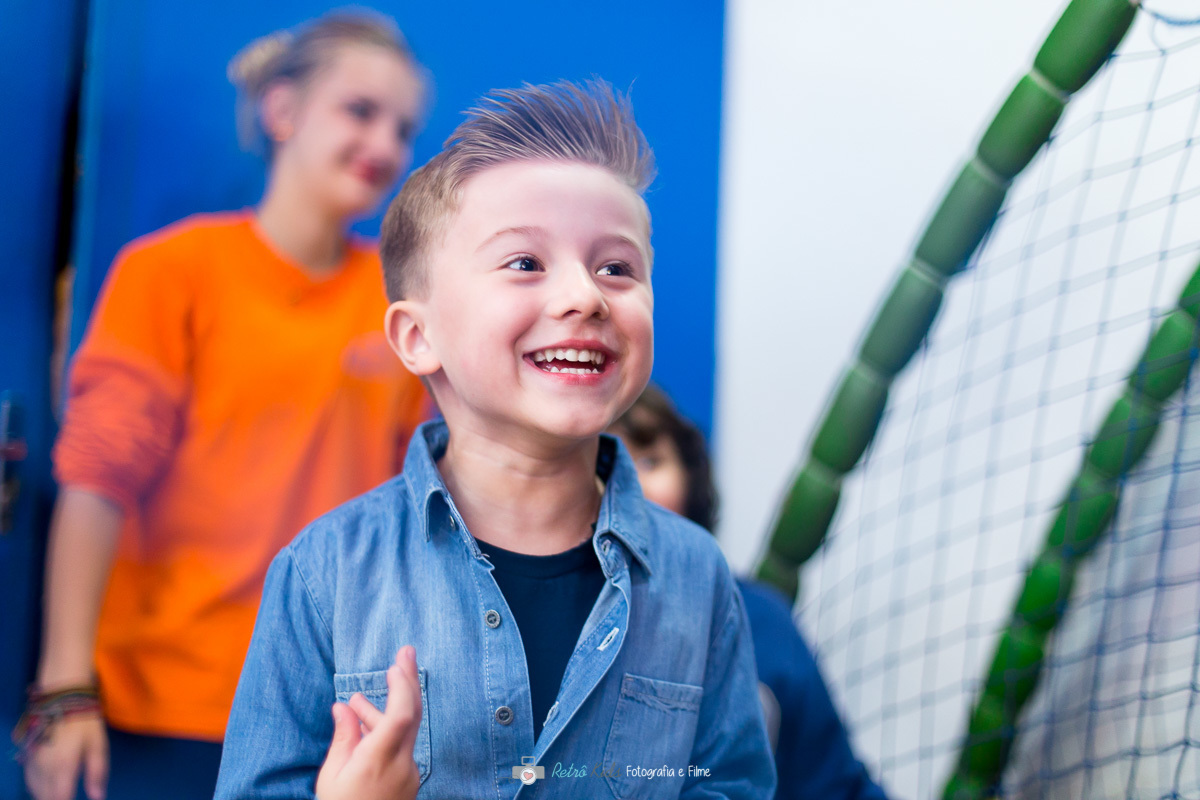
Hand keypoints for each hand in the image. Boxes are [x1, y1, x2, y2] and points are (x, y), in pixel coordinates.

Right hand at [24, 712, 108, 799]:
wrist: (62, 699)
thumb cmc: (85, 723)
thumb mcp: (98, 746)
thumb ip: (97, 773)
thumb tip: (98, 797)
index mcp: (63, 768)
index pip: (60, 799)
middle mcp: (44, 770)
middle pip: (46, 798)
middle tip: (70, 795)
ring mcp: (33, 764)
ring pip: (37, 792)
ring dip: (48, 795)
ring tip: (62, 792)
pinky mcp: (27, 758)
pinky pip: (30, 782)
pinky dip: (39, 788)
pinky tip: (50, 787)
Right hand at [316, 646, 422, 799]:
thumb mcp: (332, 775)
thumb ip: (343, 737)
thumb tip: (343, 707)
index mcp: (379, 760)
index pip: (401, 715)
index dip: (402, 685)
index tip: (396, 664)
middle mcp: (401, 764)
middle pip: (412, 714)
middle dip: (408, 680)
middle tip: (406, 651)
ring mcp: (408, 774)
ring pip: (403, 731)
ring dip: (384, 711)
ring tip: (358, 701)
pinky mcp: (408, 781)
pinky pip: (400, 747)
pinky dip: (384, 733)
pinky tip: (363, 729)